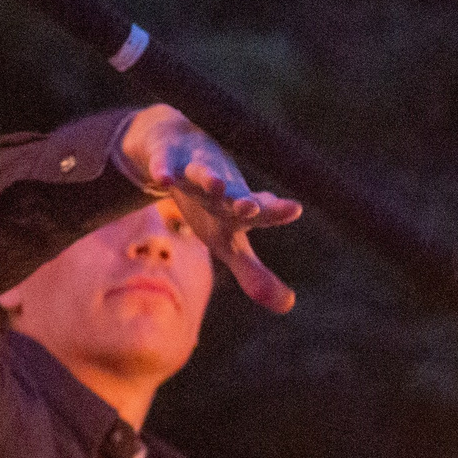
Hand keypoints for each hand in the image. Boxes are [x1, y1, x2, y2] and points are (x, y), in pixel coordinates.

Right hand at [118, 105, 302, 313]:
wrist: (177, 151)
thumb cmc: (211, 206)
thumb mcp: (229, 243)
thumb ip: (254, 274)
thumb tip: (289, 306)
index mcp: (239, 207)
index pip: (263, 211)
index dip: (276, 211)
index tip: (293, 209)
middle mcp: (223, 186)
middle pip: (235, 192)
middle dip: (242, 200)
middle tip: (250, 207)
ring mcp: (193, 169)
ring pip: (202, 172)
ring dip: (209, 178)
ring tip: (216, 185)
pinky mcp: (167, 157)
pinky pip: (164, 164)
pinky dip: (164, 169)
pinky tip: (163, 177)